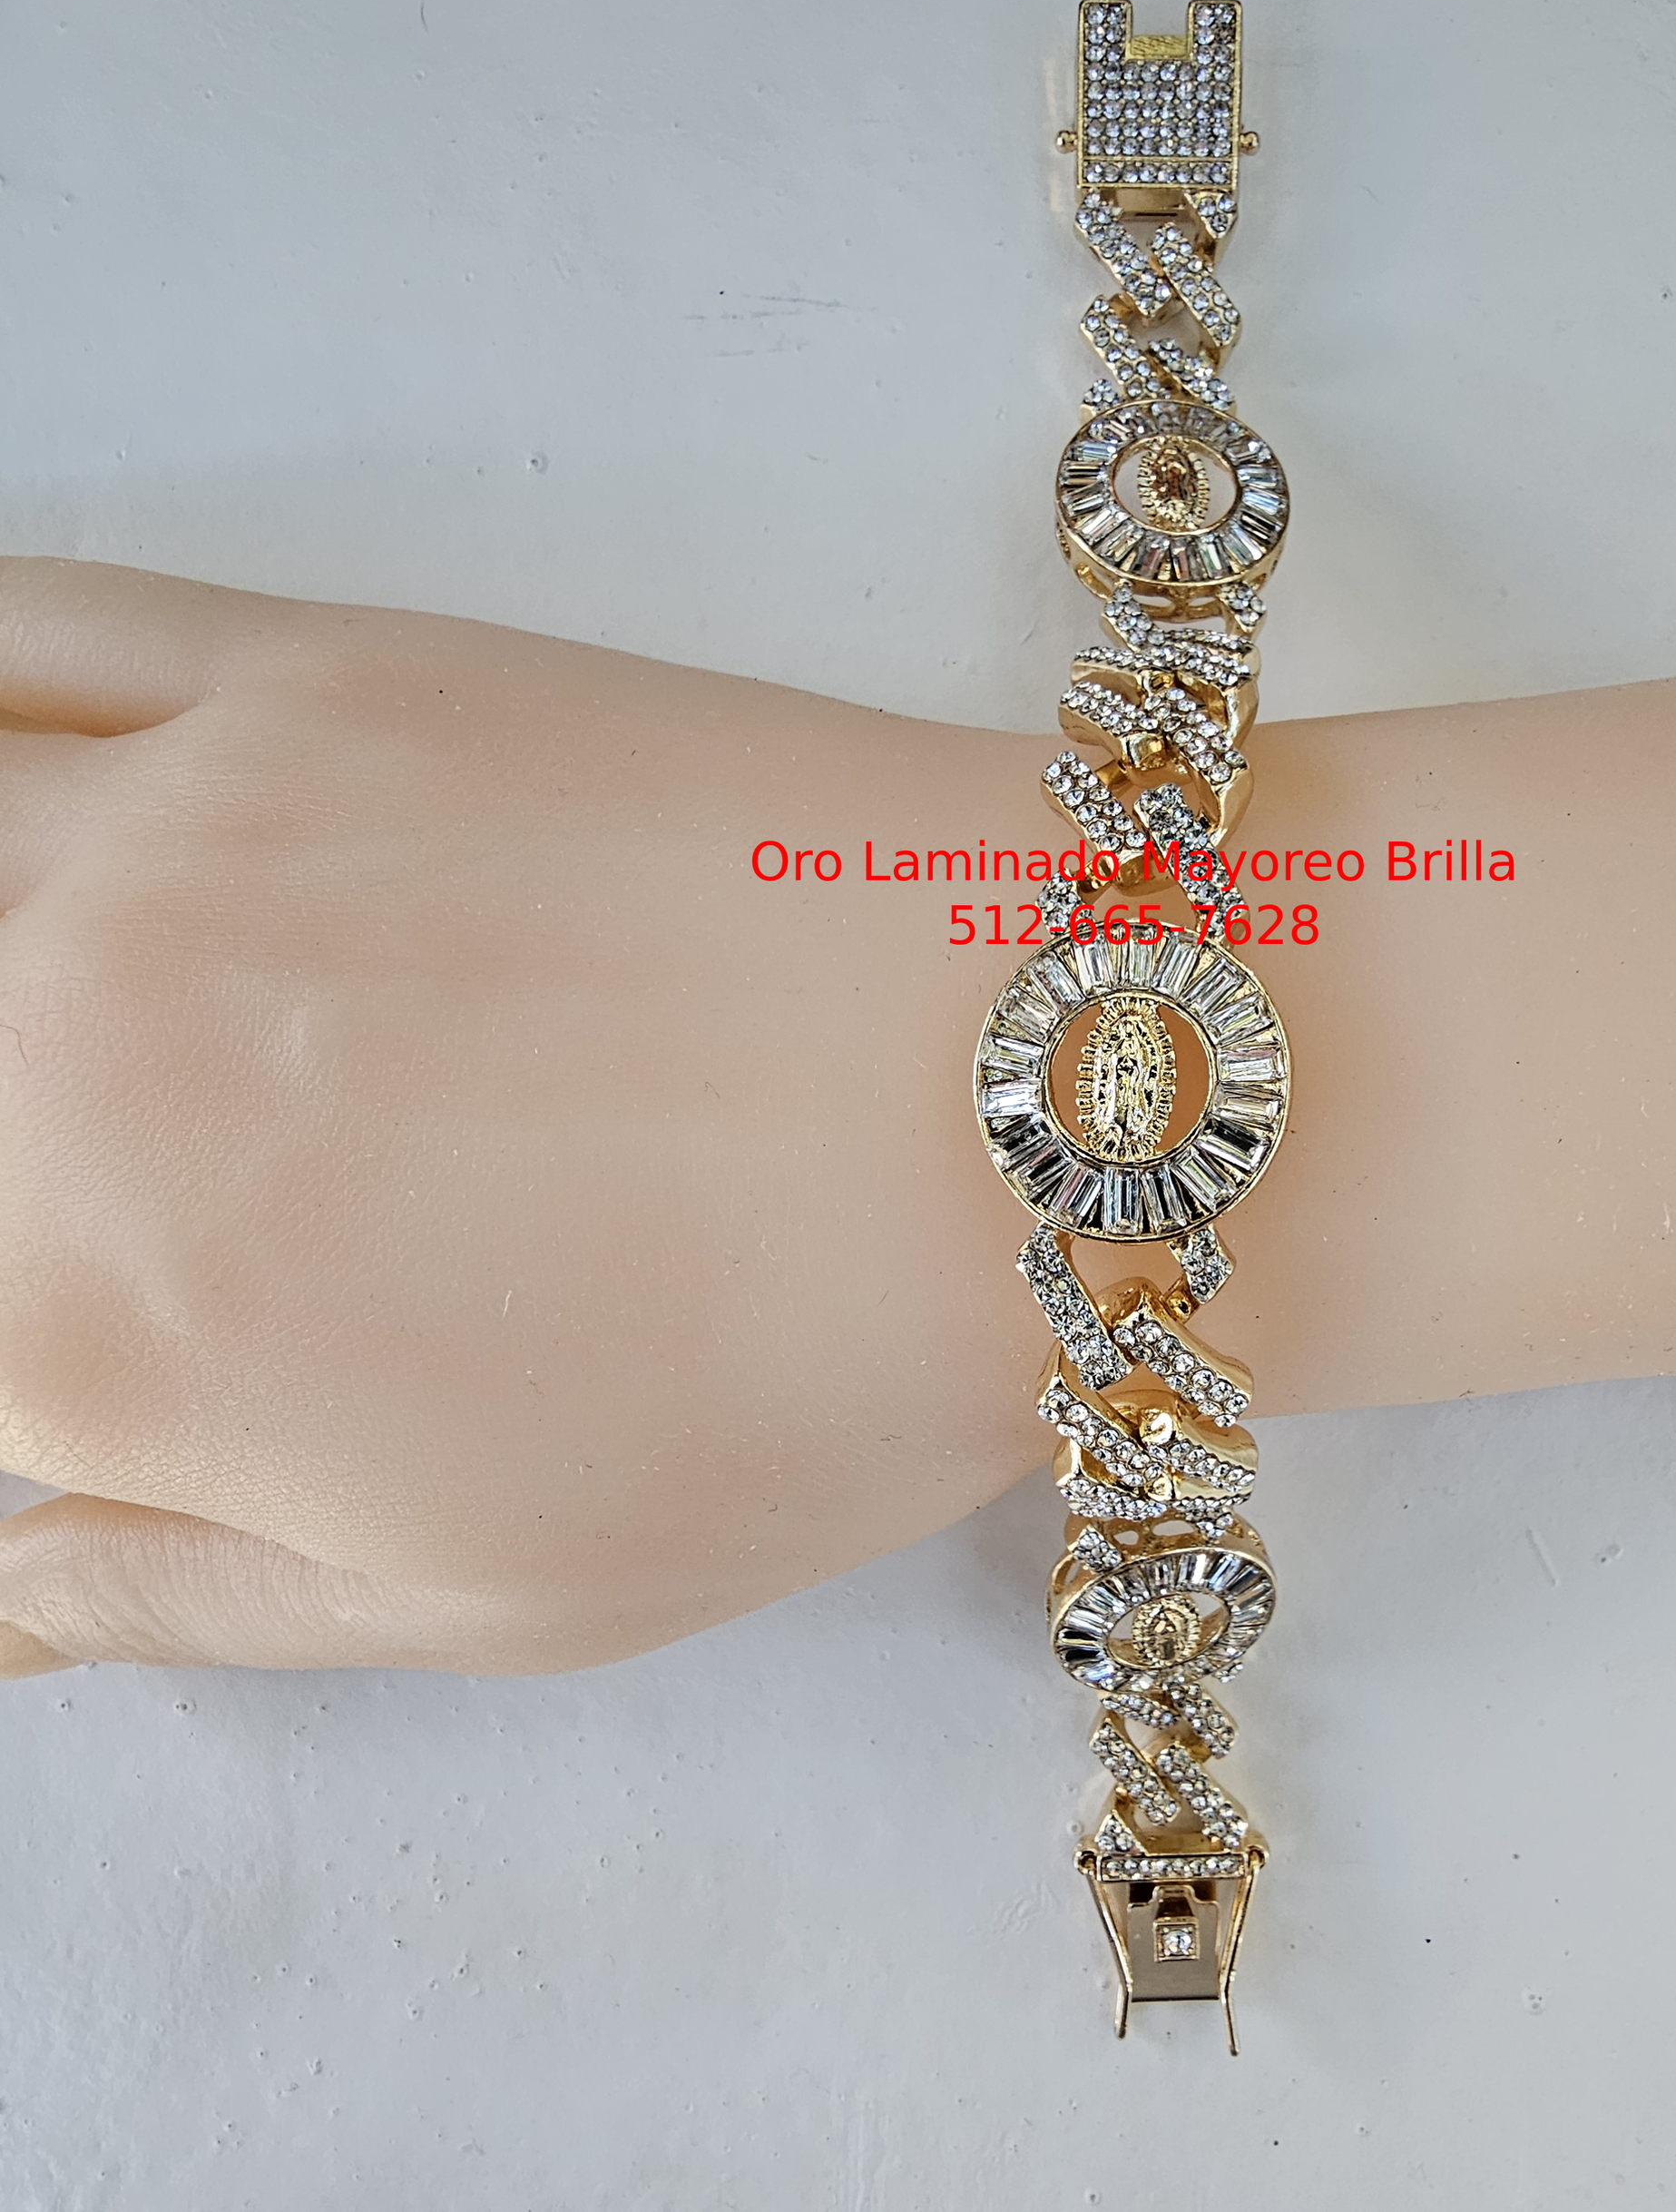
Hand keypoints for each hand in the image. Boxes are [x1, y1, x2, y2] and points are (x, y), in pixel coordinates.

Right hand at [0, 559, 1038, 1674]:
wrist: (1031, 1084)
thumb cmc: (794, 1381)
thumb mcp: (489, 1594)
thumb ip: (177, 1590)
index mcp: (87, 1318)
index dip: (20, 1349)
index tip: (86, 1339)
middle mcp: (53, 1048)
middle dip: (5, 1152)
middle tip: (100, 1185)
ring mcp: (171, 825)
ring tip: (52, 1013)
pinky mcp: (309, 669)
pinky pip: (18, 623)